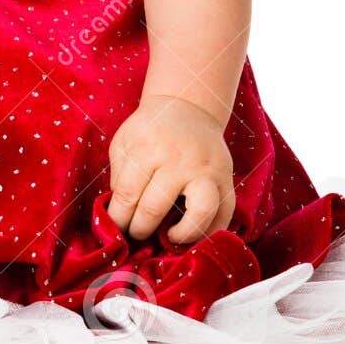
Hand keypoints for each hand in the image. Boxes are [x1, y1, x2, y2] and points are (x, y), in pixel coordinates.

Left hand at [106, 95, 236, 243]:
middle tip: (136, 234)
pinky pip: (225, 213)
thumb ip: (118, 176)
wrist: (187, 106)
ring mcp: (206, 169)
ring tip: (170, 237)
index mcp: (147, 148)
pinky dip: (211, 231)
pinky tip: (194, 235)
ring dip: (182, 234)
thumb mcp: (124, 142)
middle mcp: (178, 160)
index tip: (117, 229)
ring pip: (200, 212)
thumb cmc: (150, 129)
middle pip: (154, 208)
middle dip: (140, 229)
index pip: (127, 195)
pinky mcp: (227, 177)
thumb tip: (119, 214)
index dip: (118, 219)